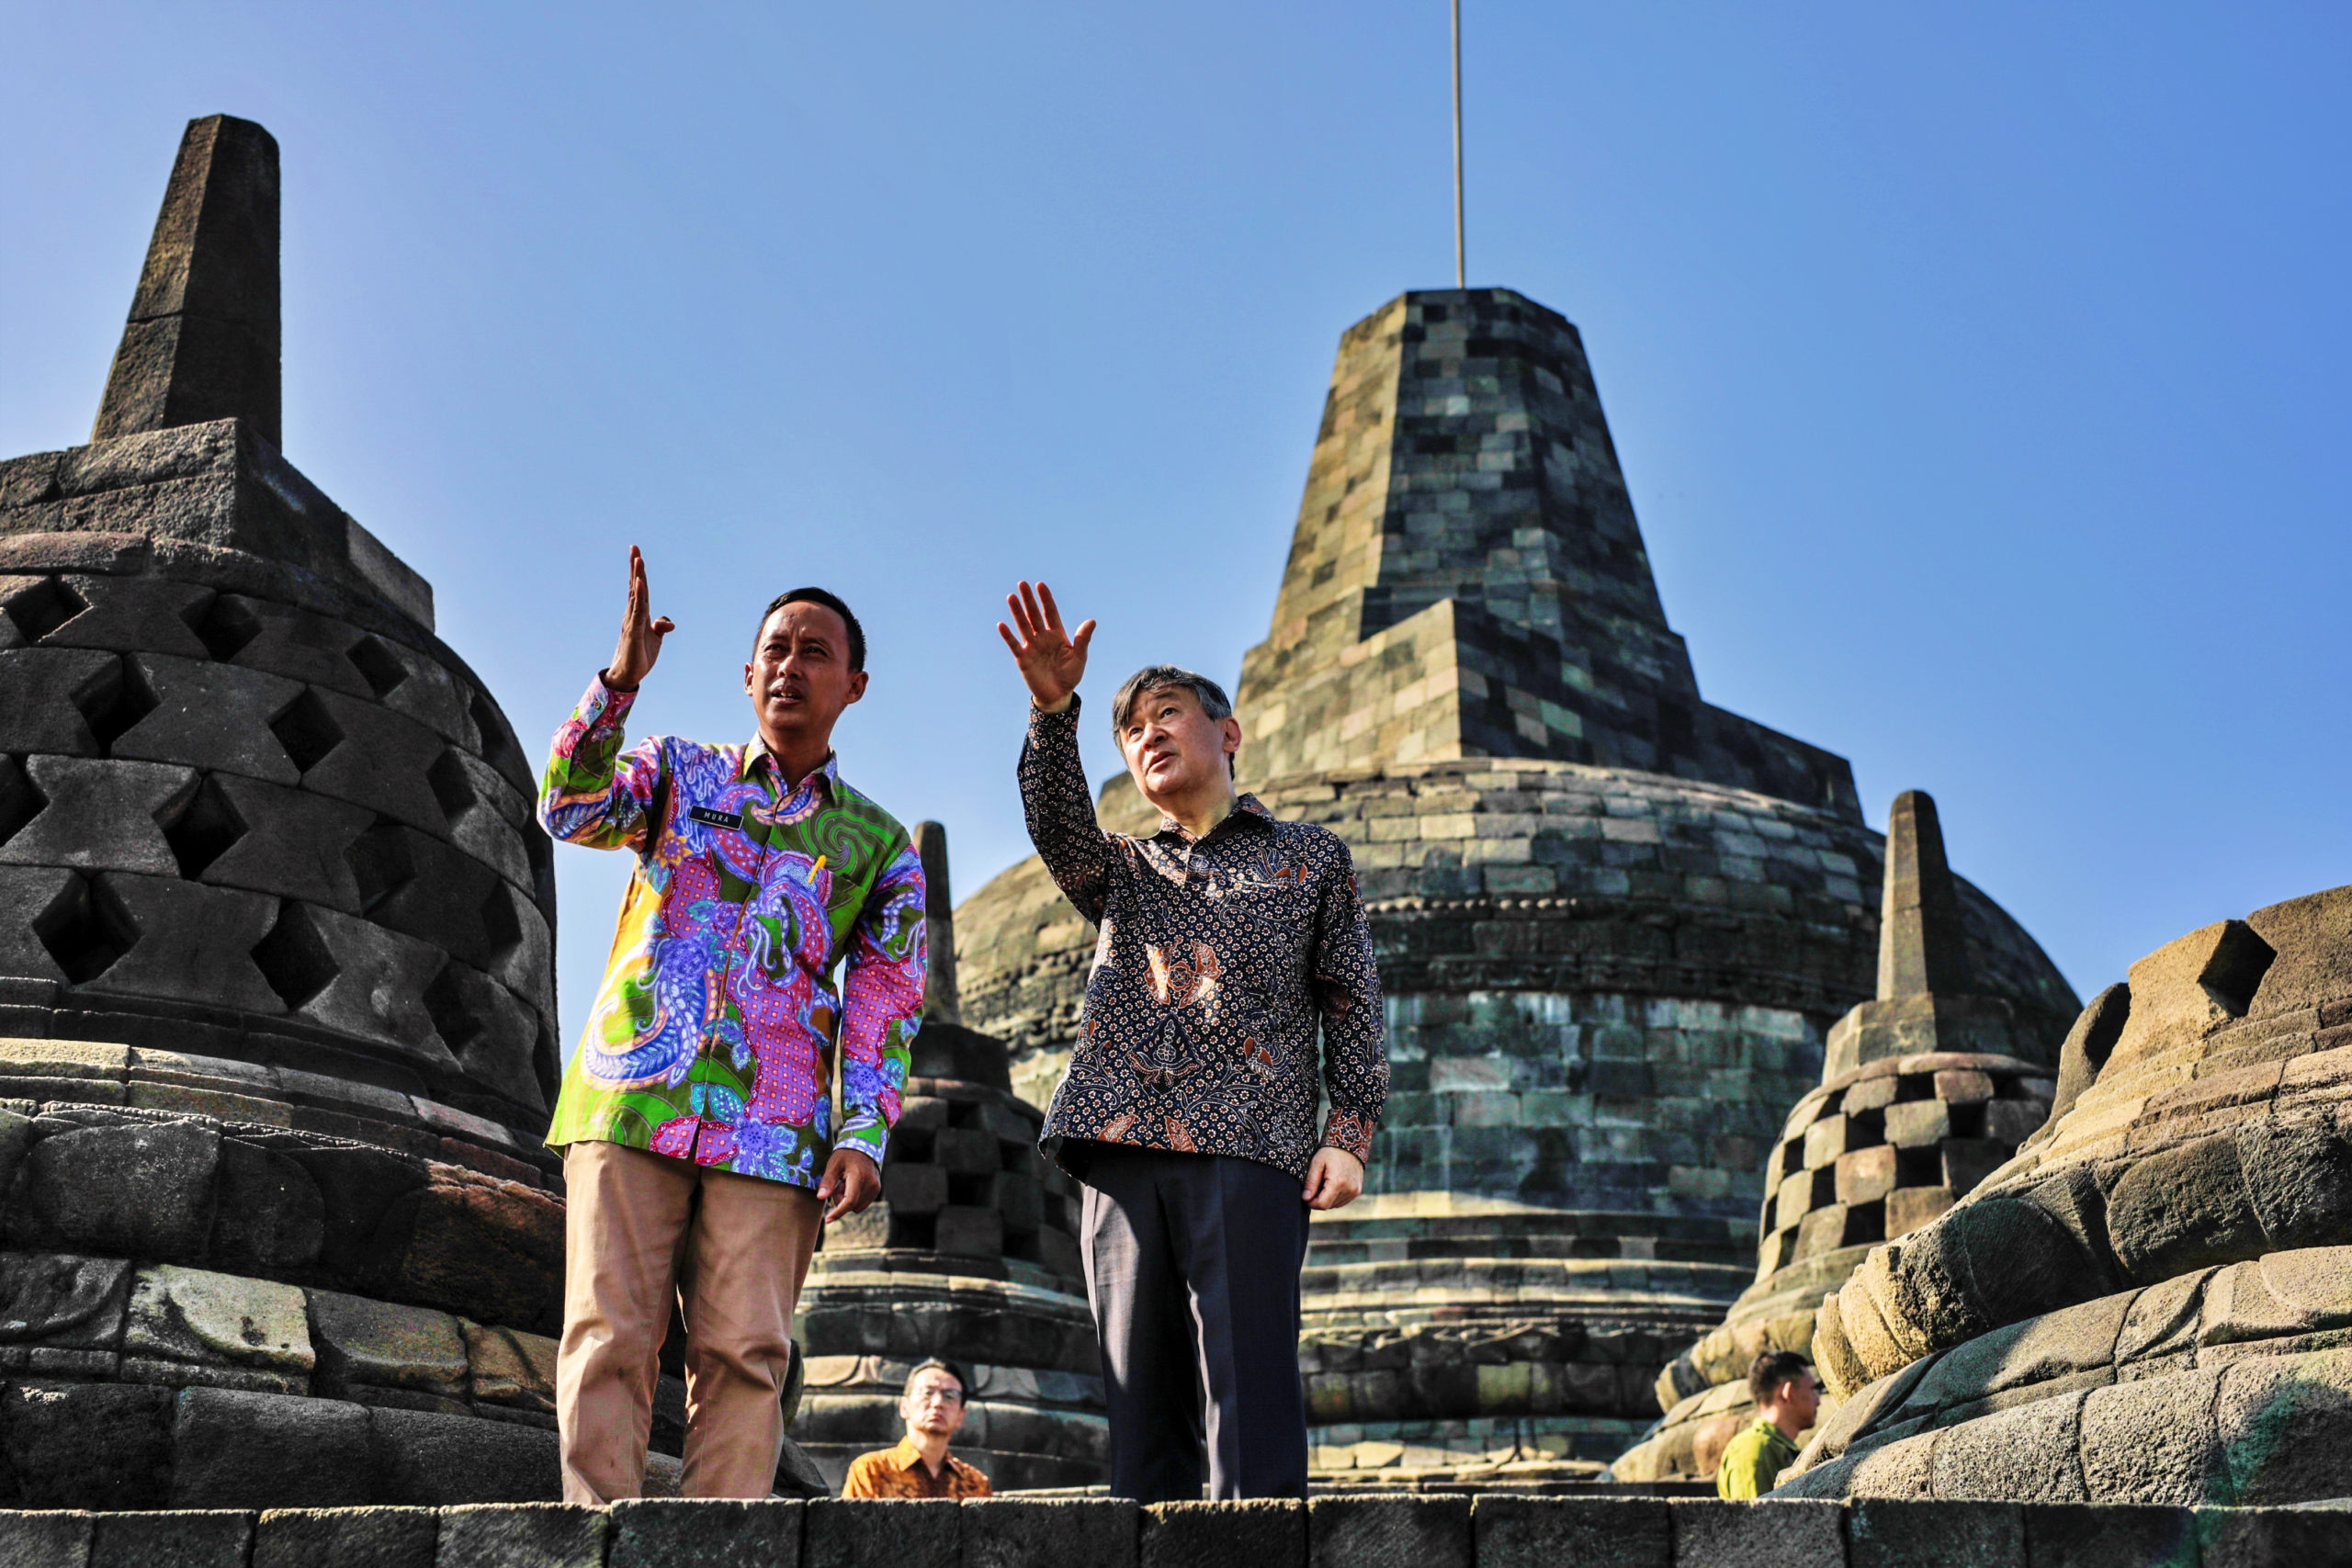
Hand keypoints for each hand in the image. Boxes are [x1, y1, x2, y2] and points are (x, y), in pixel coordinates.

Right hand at [605, 546, 674, 690]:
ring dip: (637, 576)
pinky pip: (638, 611)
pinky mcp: (634, 632)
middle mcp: (633, 614)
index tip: (637, 554)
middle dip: (635, 567)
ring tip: (638, 559)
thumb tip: (669, 623)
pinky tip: (640, 584)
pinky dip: (640, 596)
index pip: (639, 589)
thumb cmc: (640, 654)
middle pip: (635, 586)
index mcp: (639, 613)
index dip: (639, 572)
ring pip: (636, 595)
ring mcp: (632, 622)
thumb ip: (662, 626)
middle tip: (634, 547)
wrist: (629, 674)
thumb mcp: (656, 639)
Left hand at [817, 1147, 880, 1223]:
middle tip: (837, 1185)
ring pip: (857, 1206)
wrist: (863, 1146)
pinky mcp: (877, 1190)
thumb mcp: (833, 1166)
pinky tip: (852, 1186)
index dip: (838, 1212)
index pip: (849, 1201)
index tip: (828, 1220)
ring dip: (848, 1200)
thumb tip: (820, 1197)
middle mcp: (870, 1184)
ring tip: (846, 1184)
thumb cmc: (845, 1155)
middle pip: (851, 1205)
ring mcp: (875, 1187)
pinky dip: (855, 1199)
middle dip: (841, 1200)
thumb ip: (827, 1182)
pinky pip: (862, 1203)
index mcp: (859, 1177)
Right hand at [997, 581, 1094, 712]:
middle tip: (1022, 583)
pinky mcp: (1023, 659)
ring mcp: (1032, 647)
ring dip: (1017, 612)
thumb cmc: (1070, 675)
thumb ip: (1083, 639)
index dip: (1046, 599)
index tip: (1040, 585)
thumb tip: (1092, 621)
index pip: (1050, 613)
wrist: (1058, 695)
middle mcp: (1043, 637)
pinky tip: (1002, 625)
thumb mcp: (1079, 657)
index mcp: (1057, 635)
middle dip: (1029, 600)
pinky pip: (1014, 645)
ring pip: (1023, 626)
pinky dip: (1008, 635)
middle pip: (1034, 615)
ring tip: (1011, 597)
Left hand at [1302, 1147, 1363, 1210]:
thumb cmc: (1331, 1152)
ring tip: (1325, 1182)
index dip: (1312, 1202)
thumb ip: (1311, 1182)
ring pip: (1335, 1204)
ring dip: (1327, 1198)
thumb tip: (1306, 1198)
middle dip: (1319, 1199)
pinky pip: (1342, 1201)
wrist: (1350, 1144)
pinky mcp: (1357, 1191)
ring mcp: (1355, 1191)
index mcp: (1338, 1183)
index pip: (1323, 1204)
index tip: (1306, 1195)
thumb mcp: (1317, 1163)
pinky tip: (1333, 1184)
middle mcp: (1349, 1189)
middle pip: (1329, 1205)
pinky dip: (1335, 1196)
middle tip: (1316, 1184)